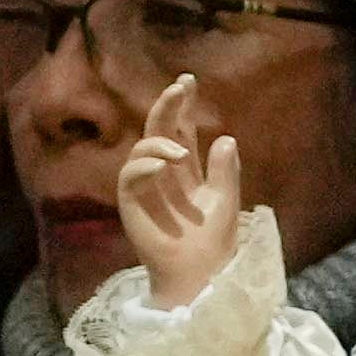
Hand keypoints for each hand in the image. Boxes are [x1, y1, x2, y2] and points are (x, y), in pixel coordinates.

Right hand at [111, 81, 253, 306]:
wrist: (201, 273)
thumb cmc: (215, 241)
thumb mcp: (226, 199)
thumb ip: (225, 170)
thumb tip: (225, 137)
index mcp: (186, 169)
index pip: (181, 129)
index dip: (182, 106)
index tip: (189, 82)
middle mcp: (163, 173)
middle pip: (158, 131)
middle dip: (166, 107)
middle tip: (179, 88)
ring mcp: (146, 188)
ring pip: (141, 150)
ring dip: (159, 143)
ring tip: (181, 152)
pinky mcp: (131, 205)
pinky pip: (129, 177)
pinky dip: (143, 166)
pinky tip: (163, 165)